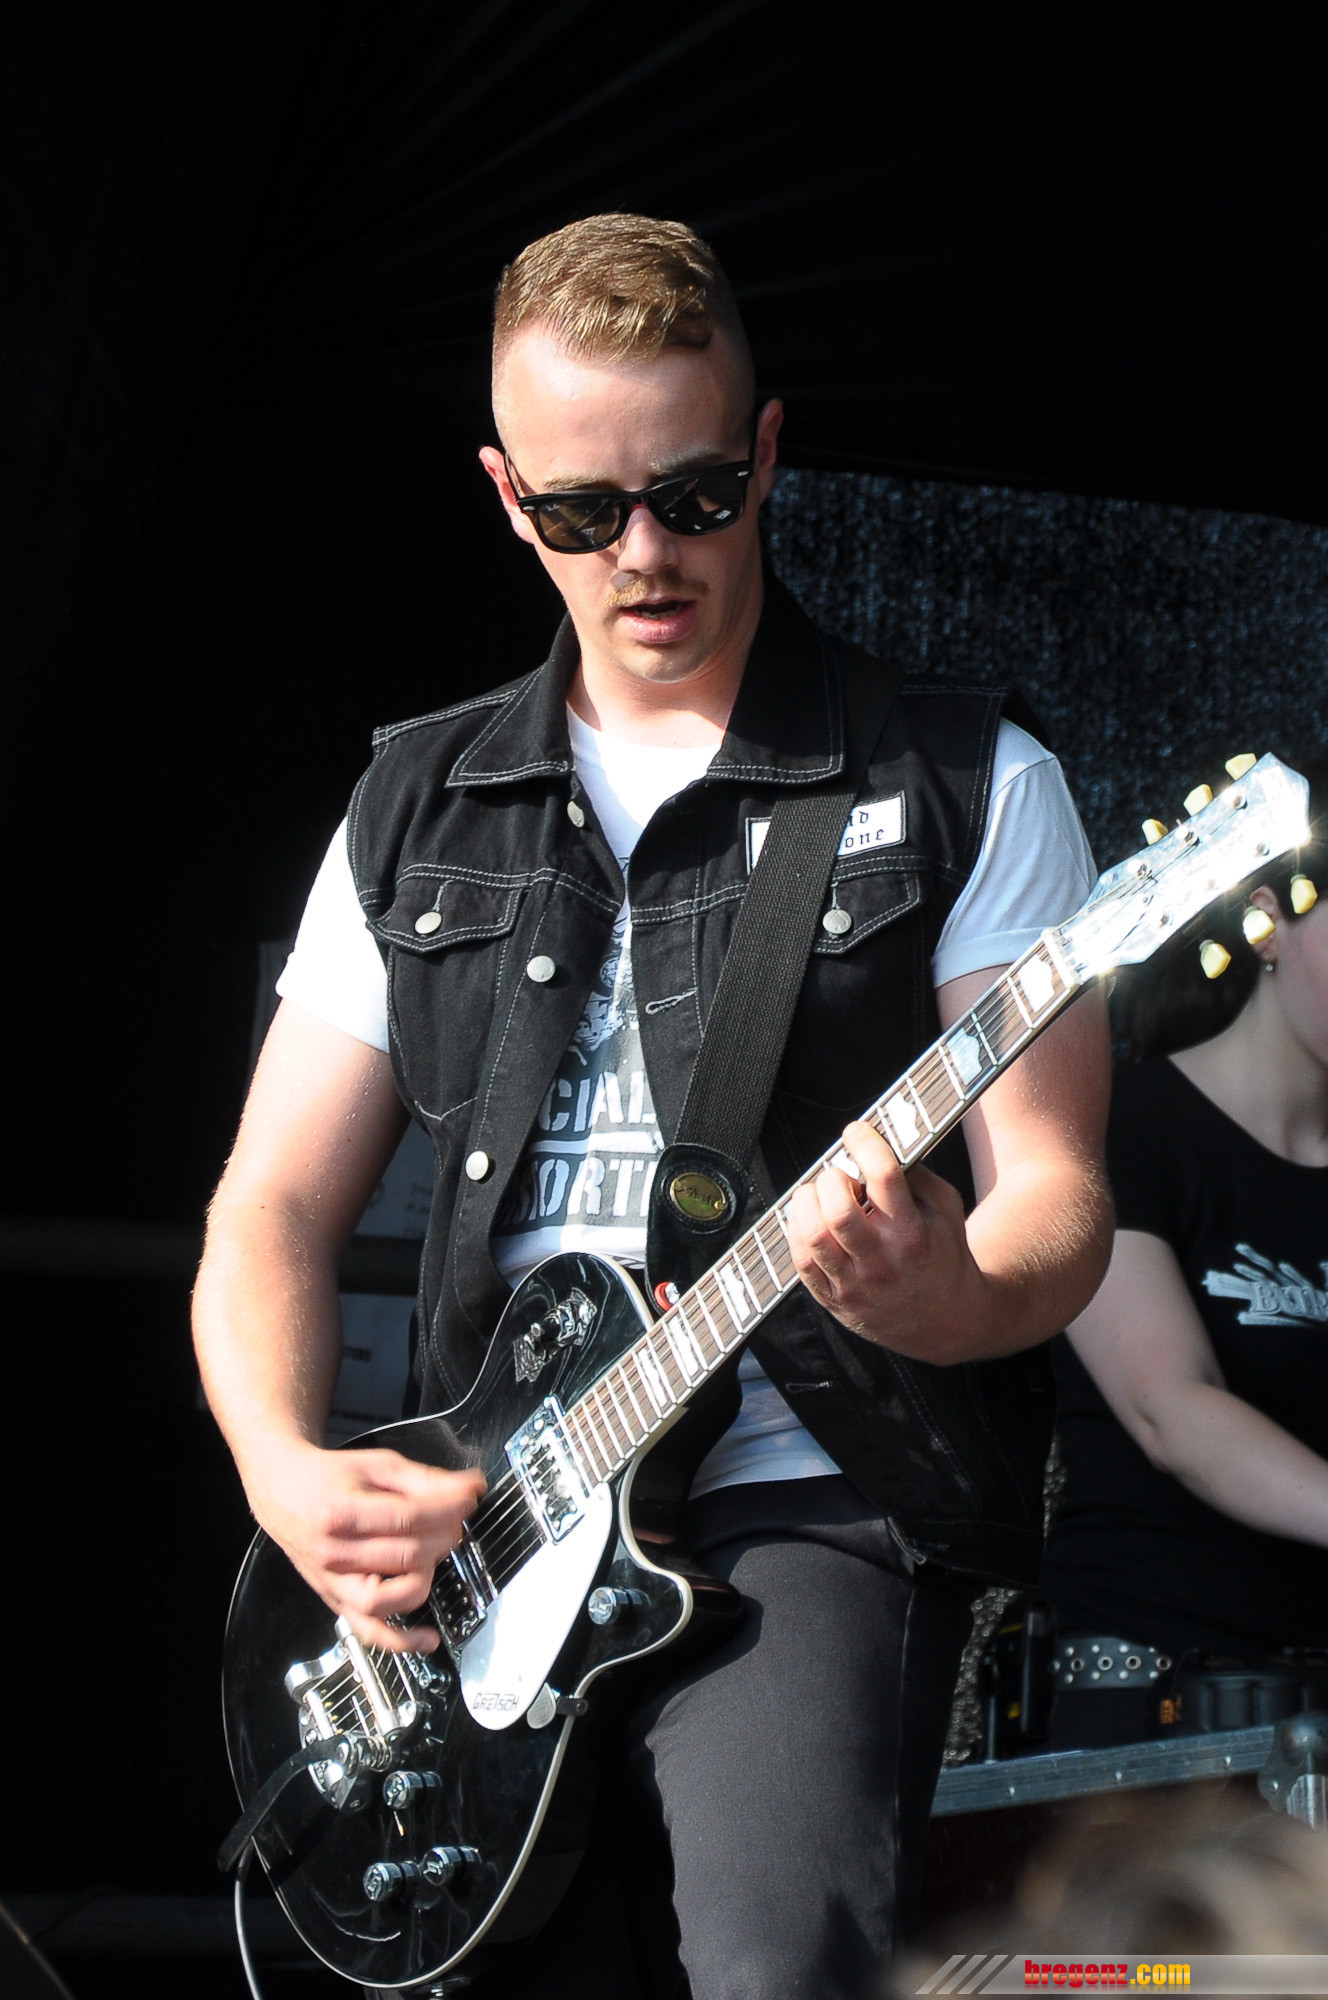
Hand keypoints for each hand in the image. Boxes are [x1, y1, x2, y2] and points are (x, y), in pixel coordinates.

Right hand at [245, 1440, 484, 1651]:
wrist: (284, 1493)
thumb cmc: (326, 1479)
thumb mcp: (376, 1465)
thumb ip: (423, 1479)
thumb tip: (467, 1488)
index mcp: (341, 1513)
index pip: (410, 1517)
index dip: (449, 1508)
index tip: (468, 1496)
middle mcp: (335, 1553)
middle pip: (407, 1555)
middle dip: (446, 1534)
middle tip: (458, 1517)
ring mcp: (335, 1583)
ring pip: (394, 1597)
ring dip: (428, 1574)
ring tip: (436, 1550)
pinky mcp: (337, 1601)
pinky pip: (370, 1631)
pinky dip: (402, 1641)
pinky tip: (428, 1638)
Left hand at [786, 1119, 989, 1360]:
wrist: (947, 1322)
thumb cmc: (944, 1258)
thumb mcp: (947, 1211)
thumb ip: (918, 1175)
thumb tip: (878, 1145)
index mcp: (913, 1233)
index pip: (883, 1176)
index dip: (864, 1143)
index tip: (857, 1132)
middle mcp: (882, 1260)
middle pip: (837, 1208)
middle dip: (832, 1178)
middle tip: (840, 1176)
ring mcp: (855, 1284)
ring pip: (812, 1234)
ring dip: (807, 1202)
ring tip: (820, 1197)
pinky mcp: (835, 1300)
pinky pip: (800, 1261)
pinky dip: (797, 1231)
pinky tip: (812, 1222)